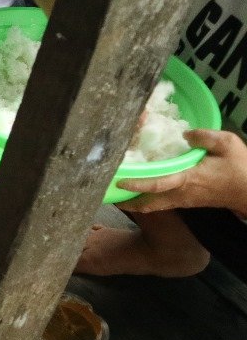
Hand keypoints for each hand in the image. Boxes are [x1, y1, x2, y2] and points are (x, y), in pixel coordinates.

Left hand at [118, 129, 246, 213]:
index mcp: (188, 178)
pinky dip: (145, 199)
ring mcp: (183, 200)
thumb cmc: (241, 168)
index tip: (118, 181)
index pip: (157, 183)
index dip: (137, 184)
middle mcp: (181, 193)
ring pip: (152, 205)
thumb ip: (205, 136)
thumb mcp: (228, 144)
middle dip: (126, 200)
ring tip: (114, 192)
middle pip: (148, 203)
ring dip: (134, 201)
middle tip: (106, 190)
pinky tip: (136, 189)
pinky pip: (160, 203)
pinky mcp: (186, 201)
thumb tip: (184, 134)